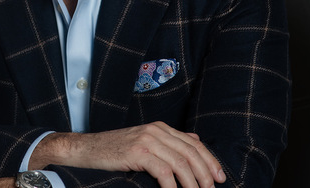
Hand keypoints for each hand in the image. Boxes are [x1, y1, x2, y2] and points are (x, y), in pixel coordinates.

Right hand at [30, 122, 225, 187]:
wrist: (88, 149)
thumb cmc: (116, 150)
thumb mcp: (145, 142)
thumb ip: (170, 140)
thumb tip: (196, 139)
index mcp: (160, 127)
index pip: (193, 143)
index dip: (210, 160)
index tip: (220, 178)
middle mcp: (156, 130)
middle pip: (190, 152)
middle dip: (205, 174)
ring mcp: (146, 139)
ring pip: (180, 162)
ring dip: (193, 183)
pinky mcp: (137, 152)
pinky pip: (164, 170)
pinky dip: (173, 186)